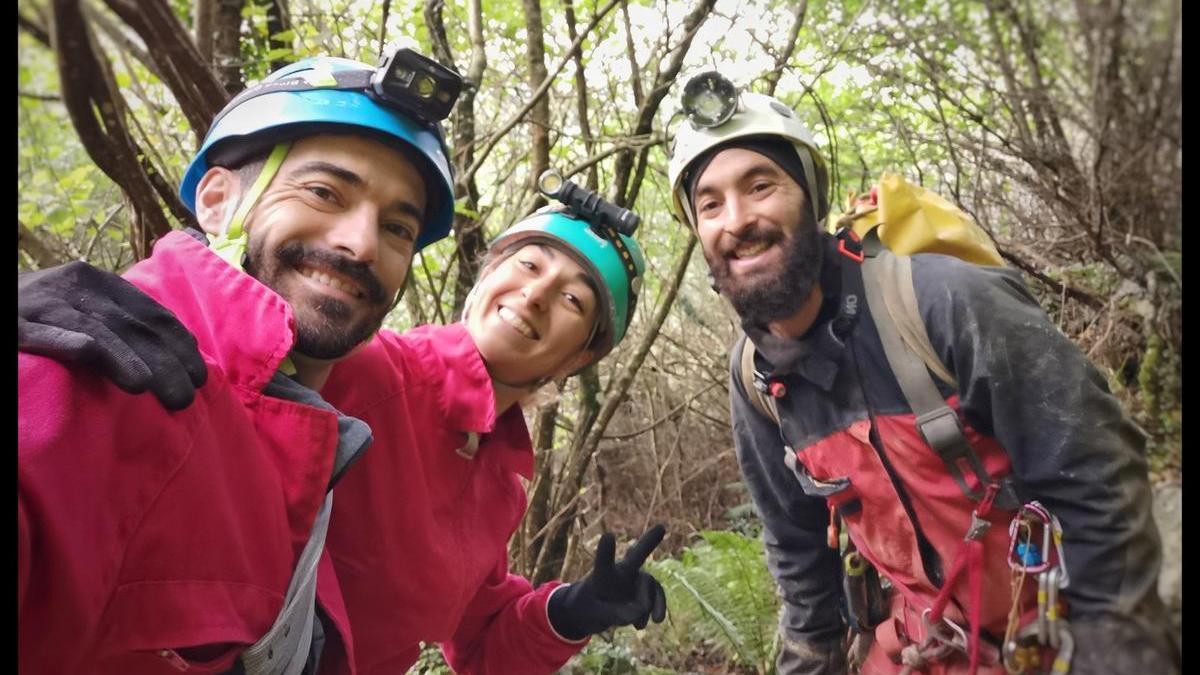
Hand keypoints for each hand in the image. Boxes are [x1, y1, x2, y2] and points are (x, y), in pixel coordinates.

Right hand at [18, 260, 207, 409]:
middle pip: (136, 326)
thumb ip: (112, 323)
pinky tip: (130, 382)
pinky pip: (67, 339)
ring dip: (144, 366)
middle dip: (169, 361)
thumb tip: (163, 357)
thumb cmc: (28, 313)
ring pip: (109, 335)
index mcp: (95, 281)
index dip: (179, 342)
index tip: (199, 371)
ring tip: (167, 395)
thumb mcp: (74, 310)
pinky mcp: (21, 326)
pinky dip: (100, 356)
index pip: (150, 312)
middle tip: (190, 395)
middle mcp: (76, 287)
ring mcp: (48, 305)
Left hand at [547, 525, 667, 640]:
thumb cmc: (587, 606)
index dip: (606, 550)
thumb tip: (639, 611)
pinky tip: (639, 626)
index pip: (604, 561)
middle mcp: (622, 571)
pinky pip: (657, 598)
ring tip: (656, 621)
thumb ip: (614, 614)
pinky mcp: (646, 591)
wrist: (595, 609)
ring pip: (651, 584)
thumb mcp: (593, 614)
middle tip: (661, 527)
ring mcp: (636, 580)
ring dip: (654, 602)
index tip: (608, 536)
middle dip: (649, 542)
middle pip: (637, 555)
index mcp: (603, 574)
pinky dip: (655, 611)